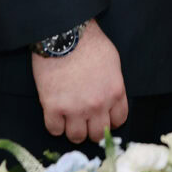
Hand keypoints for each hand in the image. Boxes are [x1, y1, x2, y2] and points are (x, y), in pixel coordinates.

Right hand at [32, 20, 128, 143]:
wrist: (63, 34)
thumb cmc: (89, 42)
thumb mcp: (112, 62)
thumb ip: (113, 84)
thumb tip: (109, 98)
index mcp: (115, 92)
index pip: (118, 121)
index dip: (109, 120)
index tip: (102, 117)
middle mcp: (98, 105)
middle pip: (98, 134)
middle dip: (92, 129)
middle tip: (85, 120)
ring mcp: (75, 108)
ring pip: (77, 137)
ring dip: (73, 129)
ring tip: (69, 118)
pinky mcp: (53, 107)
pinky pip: (54, 130)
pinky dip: (55, 124)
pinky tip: (55, 114)